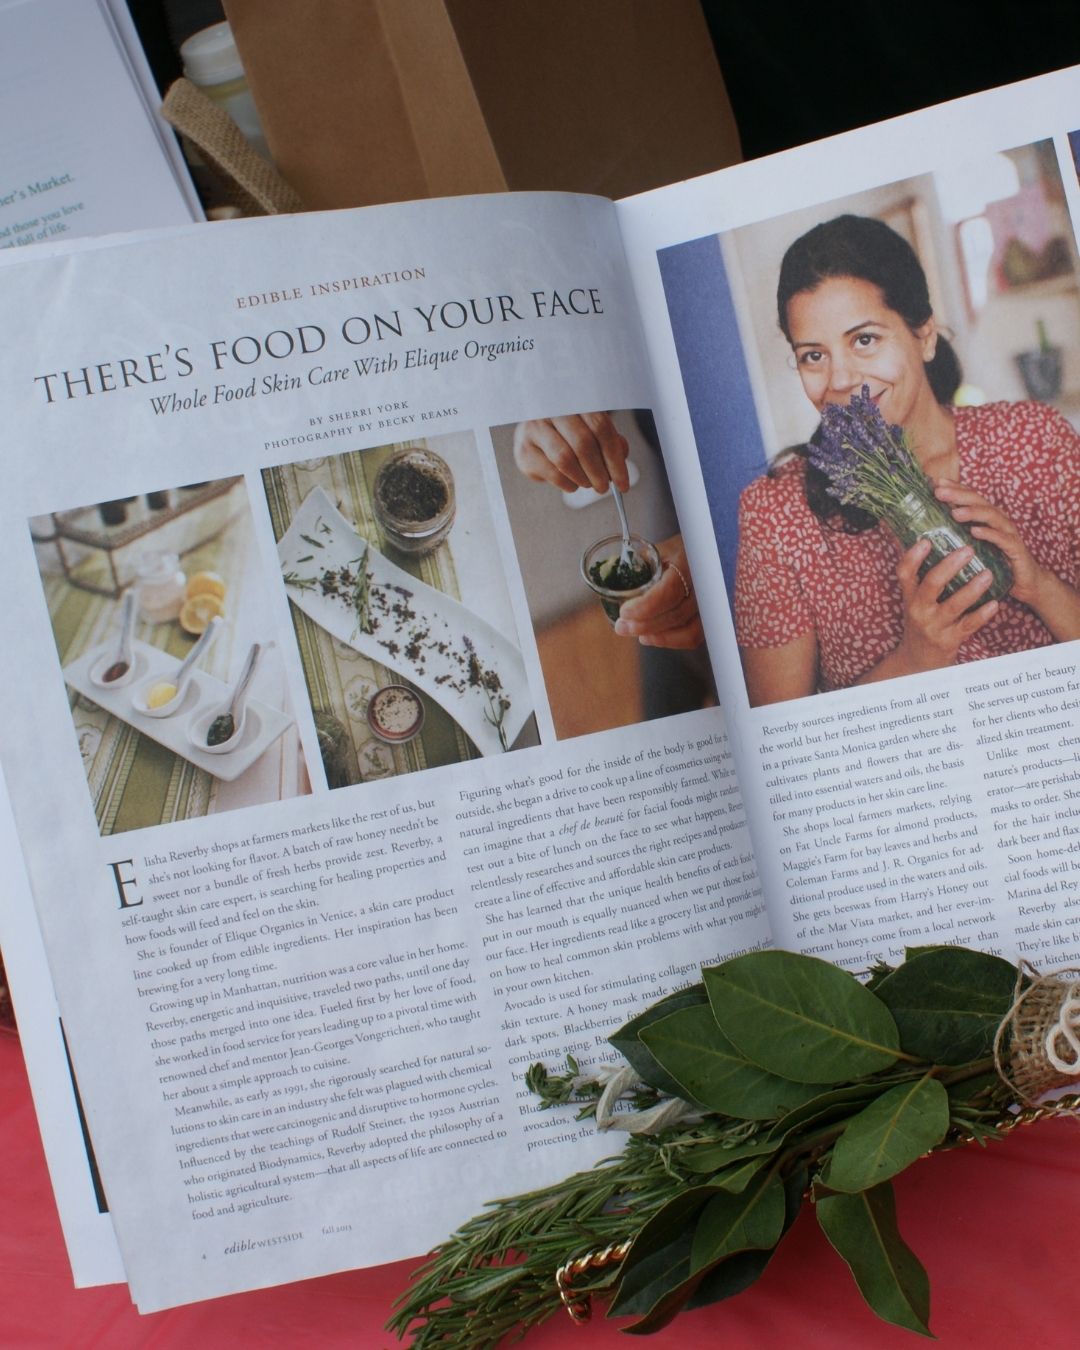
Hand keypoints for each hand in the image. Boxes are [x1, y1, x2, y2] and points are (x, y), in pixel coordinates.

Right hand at [512, 412, 629, 493]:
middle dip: (599, 472)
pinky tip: (573, 484)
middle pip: (583, 443)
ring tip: (589, 483)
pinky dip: (568, 484)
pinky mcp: (524, 450)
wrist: (534, 433)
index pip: (601, 428)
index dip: (615, 459)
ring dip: (583, 479)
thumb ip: (610, 441)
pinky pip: (552, 473)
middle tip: (605, 487)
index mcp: (576, 401)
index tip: (623, 483)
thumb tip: (621, 459)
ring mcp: (535, 429)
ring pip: (565, 459)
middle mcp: (553, 410)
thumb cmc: (568, 432)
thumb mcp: (592, 430)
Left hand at [614, 535, 703, 648]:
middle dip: (643, 625)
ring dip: (658, 637)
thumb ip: (639, 563)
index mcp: (689, 564)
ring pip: (688, 632)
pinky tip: (651, 636)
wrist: (704, 553)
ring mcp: (710, 604)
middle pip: (675, 616)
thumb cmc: (680, 550)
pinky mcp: (710, 617)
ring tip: (635, 633)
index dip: (645, 607)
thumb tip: (608, 574)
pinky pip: (693, 637)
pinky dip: (671, 640)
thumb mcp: (660, 549)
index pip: (669, 593)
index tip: (624, 612)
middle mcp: (704, 586)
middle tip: (621, 627)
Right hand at [892, 537, 997, 671]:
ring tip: (988, 574)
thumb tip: (931, 544)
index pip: (904, 573)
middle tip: (968, 550)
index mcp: (909, 598)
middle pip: (931, 584)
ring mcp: (934, 626)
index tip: (926, 540)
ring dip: (972, 589)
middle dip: (950, 566)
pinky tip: (995, 604)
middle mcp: (919, 610)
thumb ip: (921, 580)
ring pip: (953, 605)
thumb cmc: (921, 624)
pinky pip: (969, 625)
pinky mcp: (950, 640)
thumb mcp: (914, 603)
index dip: (913, 557)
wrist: (919, 661)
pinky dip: (982, 615)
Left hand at [934, 479, 1040, 603]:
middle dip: (959, 495)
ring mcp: (1008, 533)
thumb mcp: (973, 547)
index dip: (956, 488)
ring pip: (991, 516)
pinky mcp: (1016, 549)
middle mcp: (999, 520)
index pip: (971, 497)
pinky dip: (989, 534)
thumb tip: (926, 533)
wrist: (1025, 582)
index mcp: (987, 518)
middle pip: (979, 502)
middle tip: (939, 492)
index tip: (936, 482)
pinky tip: (975, 531)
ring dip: (973, 512)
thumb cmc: (995, 563)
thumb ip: (956, 536)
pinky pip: (1003, 539)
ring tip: (955, 512)